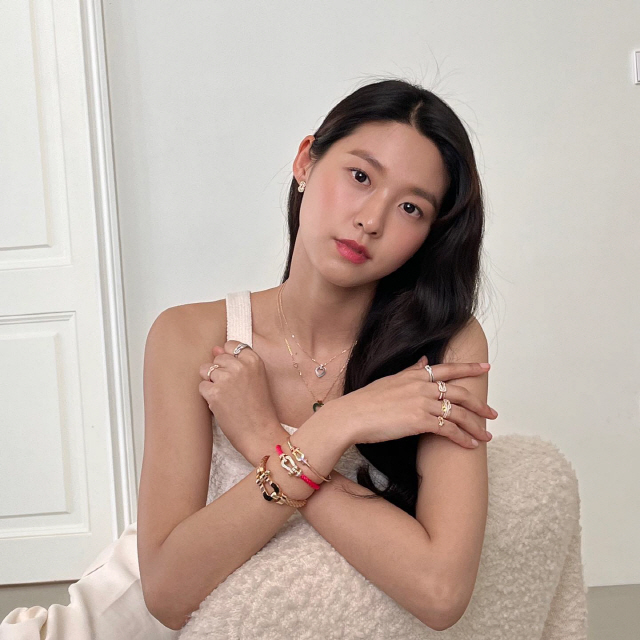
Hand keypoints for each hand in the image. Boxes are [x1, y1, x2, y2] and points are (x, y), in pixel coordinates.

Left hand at [198, 340, 281, 463]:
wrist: (260, 433)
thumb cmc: (259, 408)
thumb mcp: (255, 379)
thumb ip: (237, 361)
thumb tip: (215, 348)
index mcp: (254, 360)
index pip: (231, 345)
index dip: (229, 359)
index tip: (234, 372)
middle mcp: (240, 366)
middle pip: (217, 358)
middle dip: (219, 372)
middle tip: (232, 390)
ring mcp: (226, 379)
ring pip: (205, 370)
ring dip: (211, 383)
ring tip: (226, 397)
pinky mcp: (214, 393)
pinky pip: (201, 386)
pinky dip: (207, 396)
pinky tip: (221, 405)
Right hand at [333, 355, 496, 448]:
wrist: (352, 416)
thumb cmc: (366, 401)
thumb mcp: (390, 380)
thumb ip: (410, 371)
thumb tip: (424, 360)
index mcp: (415, 375)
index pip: (448, 369)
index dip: (469, 368)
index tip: (486, 367)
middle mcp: (422, 387)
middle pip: (460, 394)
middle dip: (480, 405)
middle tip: (493, 414)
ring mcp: (422, 403)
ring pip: (458, 414)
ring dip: (475, 427)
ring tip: (486, 437)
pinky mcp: (420, 421)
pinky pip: (448, 430)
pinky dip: (462, 438)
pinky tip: (470, 445)